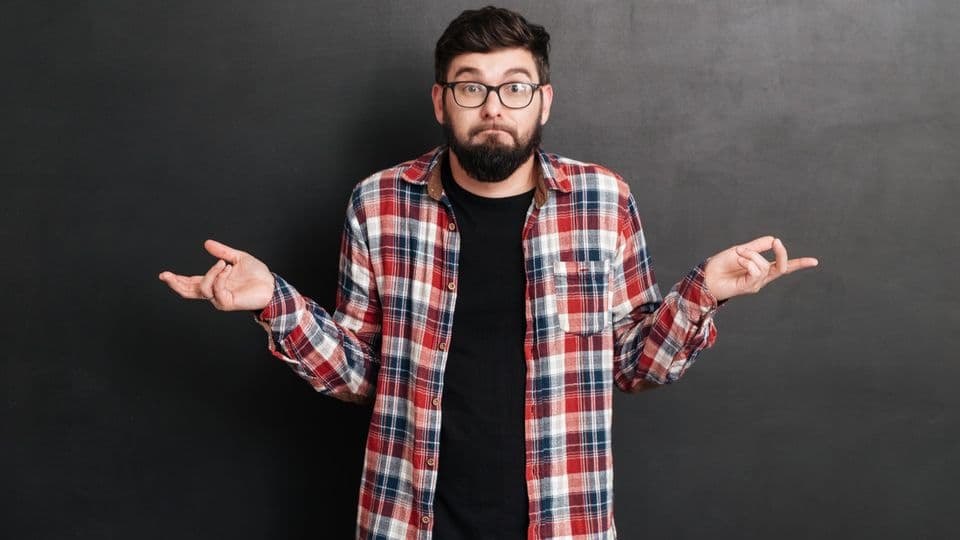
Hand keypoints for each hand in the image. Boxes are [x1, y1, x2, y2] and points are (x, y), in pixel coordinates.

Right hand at [158, 239, 275, 310]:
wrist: (271, 285)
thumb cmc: (256, 274)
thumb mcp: (237, 258)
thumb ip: (222, 252)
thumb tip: (206, 243)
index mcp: (213, 282)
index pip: (190, 283)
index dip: (177, 280)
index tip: (164, 274)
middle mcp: (214, 292)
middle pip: (188, 292)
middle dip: (176, 284)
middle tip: (166, 276)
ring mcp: (219, 299)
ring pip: (203, 288)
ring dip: (211, 272)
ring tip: (225, 264)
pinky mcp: (227, 303)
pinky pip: (216, 289)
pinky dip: (219, 277)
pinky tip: (228, 269)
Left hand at [703, 236, 818, 301]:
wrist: (706, 276)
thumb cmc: (721, 265)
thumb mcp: (741, 251)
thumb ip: (757, 247)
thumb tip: (773, 239)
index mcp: (761, 268)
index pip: (784, 266)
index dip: (800, 264)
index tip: (815, 261)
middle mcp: (761, 277)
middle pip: (782, 267)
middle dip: (782, 254)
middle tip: (777, 242)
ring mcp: (756, 283)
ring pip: (765, 266)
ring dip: (752, 255)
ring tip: (739, 252)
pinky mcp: (748, 287)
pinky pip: (756, 271)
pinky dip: (749, 261)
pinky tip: (739, 258)